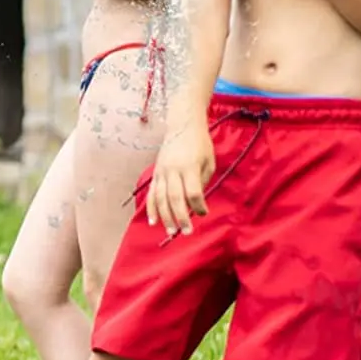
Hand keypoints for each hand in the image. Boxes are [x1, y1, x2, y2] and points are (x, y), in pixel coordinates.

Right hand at [147, 121, 214, 235]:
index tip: (204, 213)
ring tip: (170, 232)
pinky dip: (151, 208)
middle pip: (175, 198)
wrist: (183, 127)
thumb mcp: (209, 162)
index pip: (193, 193)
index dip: (198, 206)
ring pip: (161, 198)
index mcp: (190, 167)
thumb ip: (202, 182)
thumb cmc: (200, 145)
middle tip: (186, 232)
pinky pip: (152, 193)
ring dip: (165, 217)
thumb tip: (195, 203)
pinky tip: (153, 221)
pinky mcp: (155, 173)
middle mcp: (173, 170)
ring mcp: (162, 172)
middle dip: (181, 217)